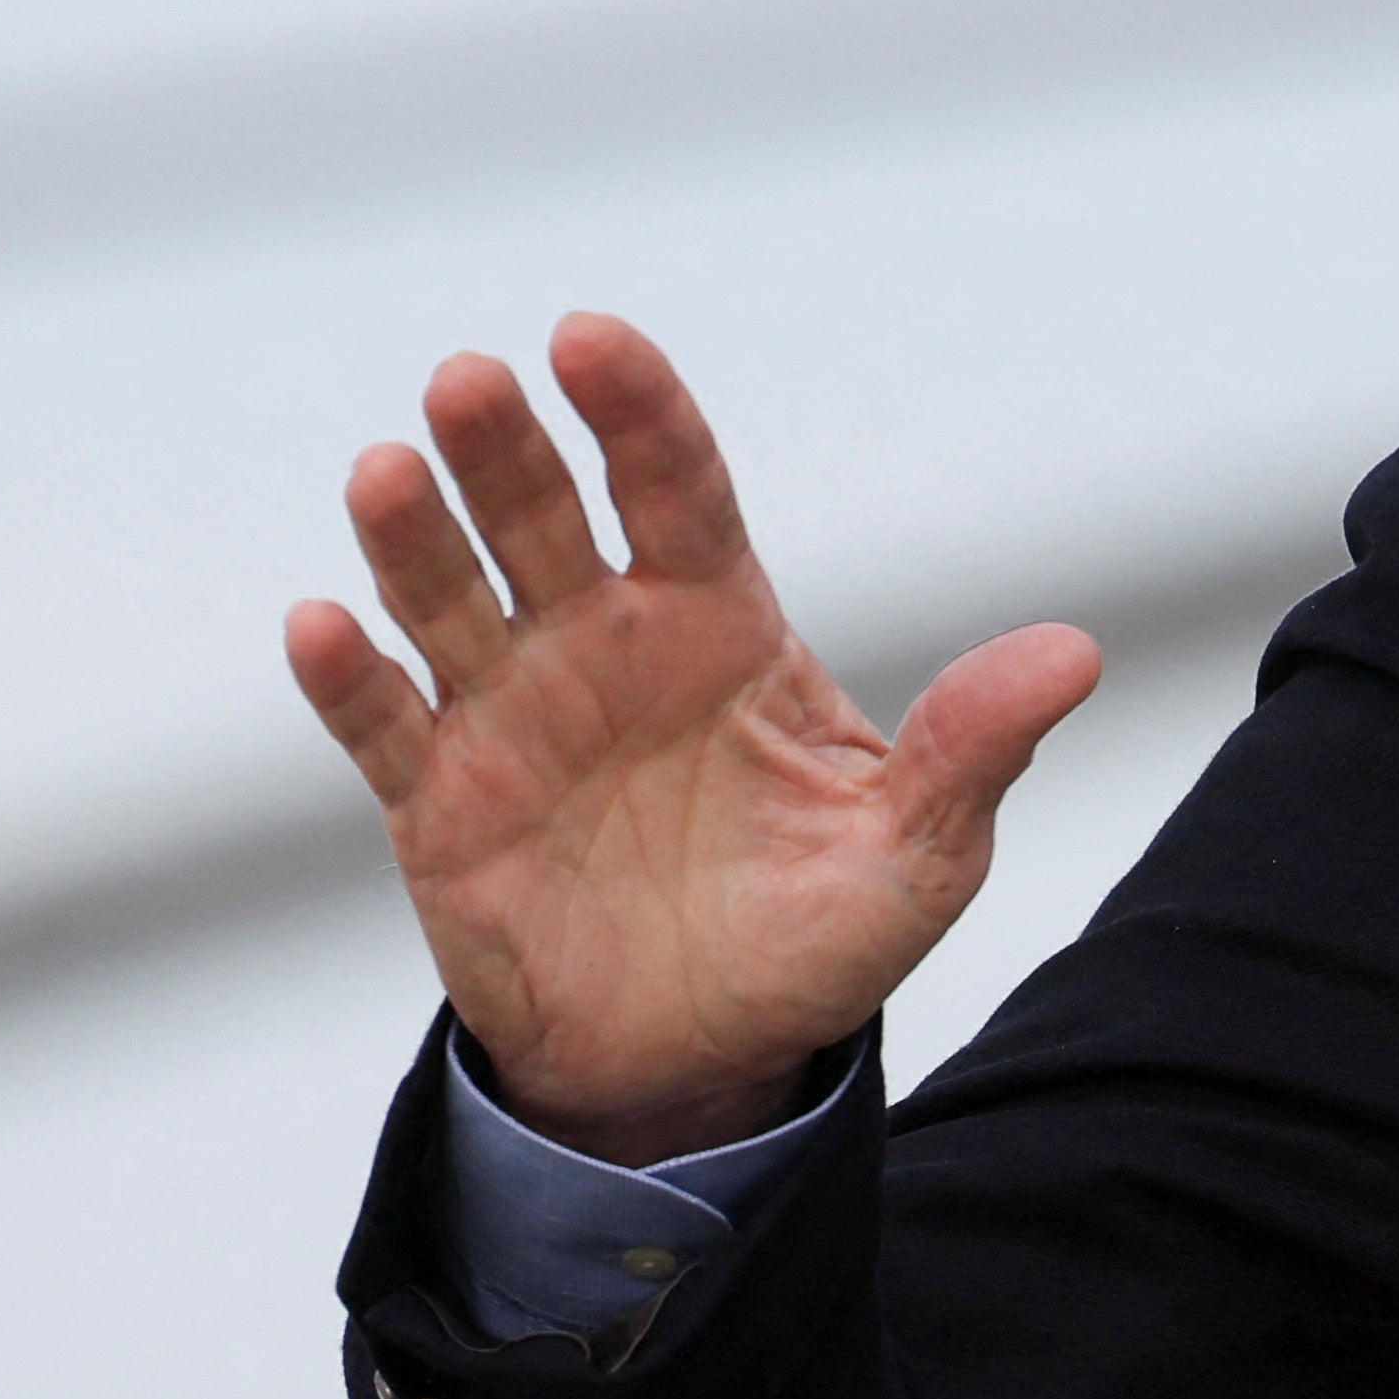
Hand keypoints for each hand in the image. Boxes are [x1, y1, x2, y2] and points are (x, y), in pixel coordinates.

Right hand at [285, 313, 1098, 1166]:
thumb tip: (1074, 656)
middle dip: (507, 448)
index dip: (637, 413)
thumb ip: (972, 749)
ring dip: (413, 534)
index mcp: (716, 623)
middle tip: (473, 378)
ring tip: (388, 468)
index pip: (676, 489)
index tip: (592, 336)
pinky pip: (386, 726)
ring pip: (448, 598)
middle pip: (544, 517)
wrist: (704, 1062)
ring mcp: (511, 714)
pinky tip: (323, 624)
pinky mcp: (439, 802)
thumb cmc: (812, 933)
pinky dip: (349, 677)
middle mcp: (600, 643)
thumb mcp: (917, 854)